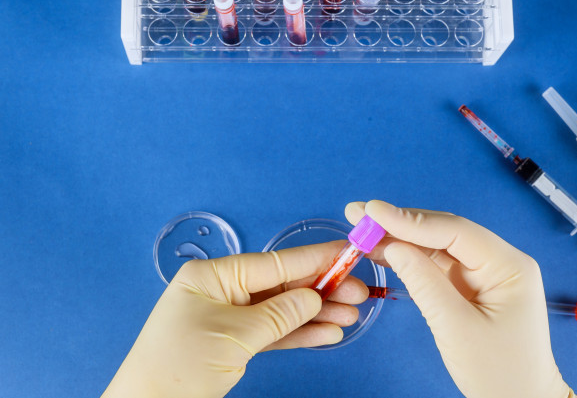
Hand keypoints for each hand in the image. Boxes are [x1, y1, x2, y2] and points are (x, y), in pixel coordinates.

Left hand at [102, 241, 367, 397]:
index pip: (273, 263)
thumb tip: (314, 296)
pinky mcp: (234, 342)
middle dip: (321, 291)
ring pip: (282, 311)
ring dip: (316, 315)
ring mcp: (229, 317)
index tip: (345, 252)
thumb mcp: (234, 335)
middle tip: (358, 294)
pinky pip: (273, 333)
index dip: (313, 259)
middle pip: (281, 286)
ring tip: (350, 317)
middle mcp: (223, 290)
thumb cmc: (179, 364)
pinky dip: (300, 334)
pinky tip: (328, 333)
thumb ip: (279, 314)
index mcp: (214, 276)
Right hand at [346, 200, 575, 397]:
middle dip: (400, 224)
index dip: (410, 220)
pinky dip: (407, 258)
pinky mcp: (468, 286)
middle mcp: (497, 261)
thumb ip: (424, 283)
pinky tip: (381, 250)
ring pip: (435, 246)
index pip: (455, 231)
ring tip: (361, 230)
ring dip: (398, 238)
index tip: (372, 211)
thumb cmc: (498, 372)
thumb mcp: (456, 328)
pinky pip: (434, 265)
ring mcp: (482, 273)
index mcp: (508, 266)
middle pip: (443, 233)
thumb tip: (393, 247)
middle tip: (358, 214)